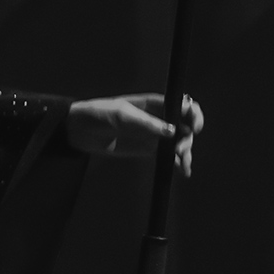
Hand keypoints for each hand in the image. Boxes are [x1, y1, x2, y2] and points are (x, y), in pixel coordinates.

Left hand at [67, 93, 203, 175]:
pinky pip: (168, 154)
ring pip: (179, 141)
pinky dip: (178, 162)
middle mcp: (157, 117)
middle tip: (179, 150)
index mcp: (153, 103)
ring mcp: (154, 133)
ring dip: (185, 152)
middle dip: (187, 138)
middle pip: (184, 125)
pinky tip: (182, 170)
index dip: (192, 113)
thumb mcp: (121, 116)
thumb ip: (146, 124)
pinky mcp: (148, 149)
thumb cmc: (98, 114)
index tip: (193, 127)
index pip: (181, 104)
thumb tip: (173, 132)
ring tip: (182, 165)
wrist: (80, 130)